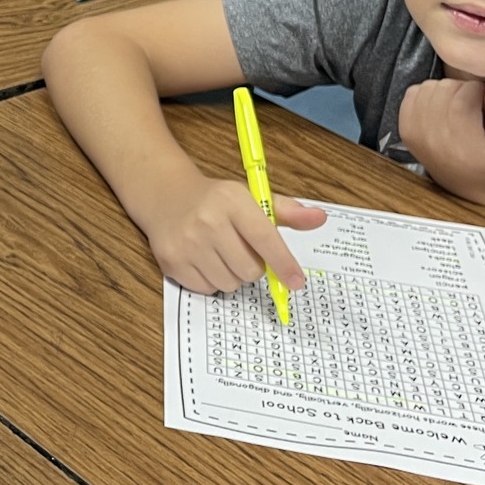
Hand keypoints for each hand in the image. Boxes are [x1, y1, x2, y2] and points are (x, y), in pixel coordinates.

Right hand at [142, 176, 319, 295]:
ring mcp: (187, 243)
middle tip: (243, 251)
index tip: (296, 282)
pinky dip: (211, 281)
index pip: (265, 238)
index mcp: (232, 200)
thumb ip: (286, 211)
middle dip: (253, 267)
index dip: (284, 263)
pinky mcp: (171, 261)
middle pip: (250, 269)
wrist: (164, 195)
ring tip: (221, 253)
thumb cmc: (216, 200)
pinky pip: (207, 290)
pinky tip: (204, 260)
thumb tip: (319, 218)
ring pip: (230, 283)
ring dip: (232, 275)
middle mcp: (207, 221)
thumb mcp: (250, 197)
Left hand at [397, 78, 484, 215]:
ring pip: (428, 87)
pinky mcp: (406, 130)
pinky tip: (443, 108)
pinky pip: (412, 93)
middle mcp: (433, 138)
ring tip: (460, 108)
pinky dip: (428, 94)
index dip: (480, 89)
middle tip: (475, 106)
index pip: (464, 95)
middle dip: (464, 89)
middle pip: (445, 88)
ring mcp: (415, 133)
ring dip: (446, 90)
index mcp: (462, 143)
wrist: (469, 190)